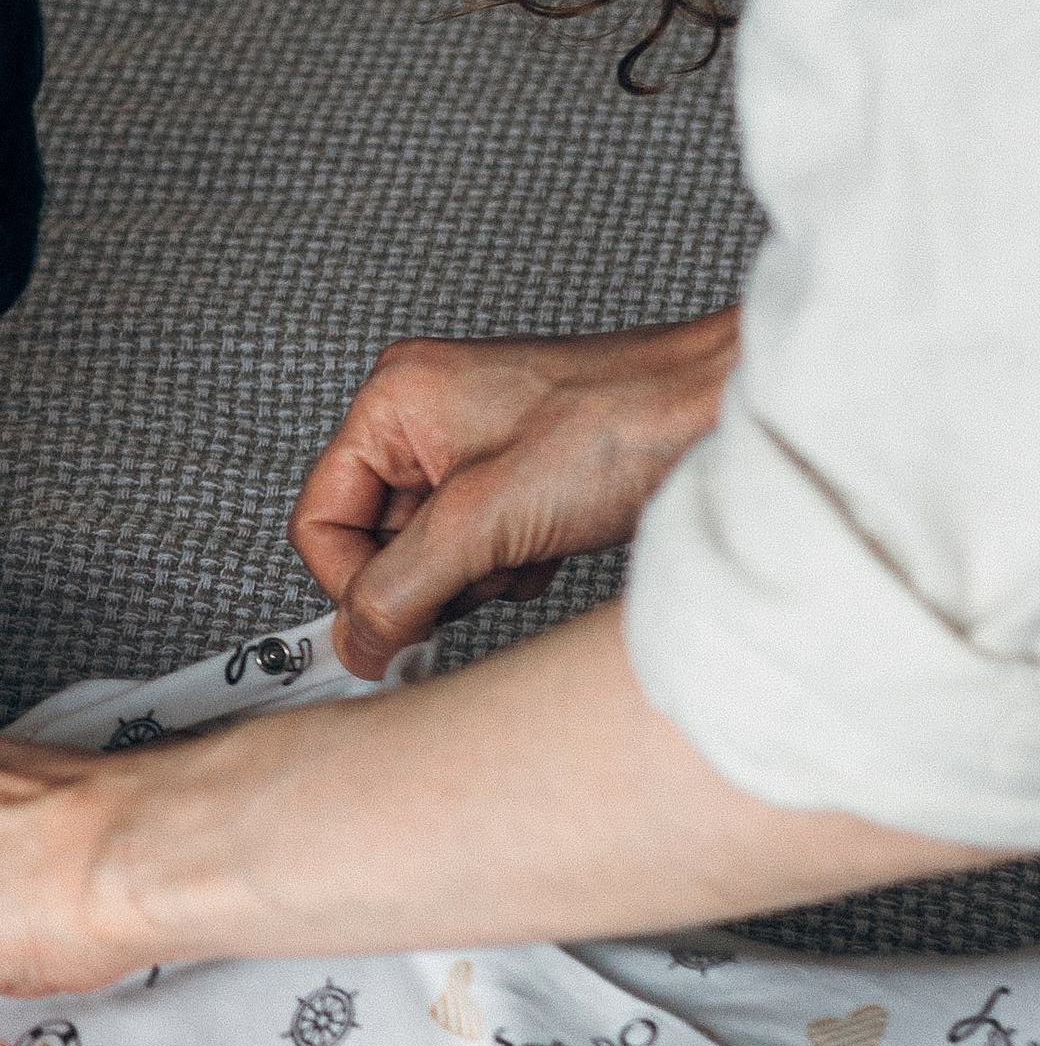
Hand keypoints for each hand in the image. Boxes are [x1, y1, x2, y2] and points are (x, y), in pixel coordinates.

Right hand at [291, 310, 738, 676]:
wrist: (724, 414)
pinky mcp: (520, 479)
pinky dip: (513, 567)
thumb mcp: (485, 521)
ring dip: (477, 577)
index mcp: (394, 401)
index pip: (322, 521)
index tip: (396, 626)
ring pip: (430, 557)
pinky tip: (553, 545)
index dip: (354, 585)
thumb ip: (399, 590)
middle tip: (483, 572)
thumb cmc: (627, 421)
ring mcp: (475, 449)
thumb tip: (354, 643)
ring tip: (528, 547)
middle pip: (376, 544)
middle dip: (431, 577)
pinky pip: (480, 554)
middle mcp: (425, 417)